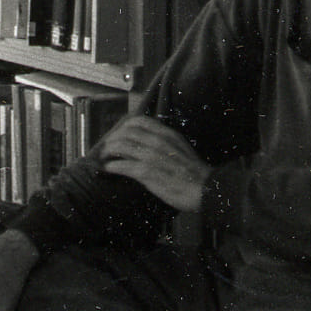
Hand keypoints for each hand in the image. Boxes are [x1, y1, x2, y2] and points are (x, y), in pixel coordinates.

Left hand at [95, 116, 211, 212]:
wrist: (206, 189)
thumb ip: (165, 142)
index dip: (125, 126)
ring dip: (108, 151)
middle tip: (107, 147)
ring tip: (104, 157)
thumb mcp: (181, 148)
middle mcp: (157, 142)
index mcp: (167, 134)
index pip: (139, 121)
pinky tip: (108, 168)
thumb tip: (148, 142)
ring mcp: (151, 156)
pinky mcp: (147, 172)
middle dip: (113, 139)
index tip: (119, 133)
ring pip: (121, 146)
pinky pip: (123, 165)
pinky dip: (112, 166)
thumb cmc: (194, 172)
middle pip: (126, 133)